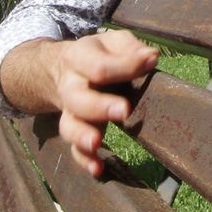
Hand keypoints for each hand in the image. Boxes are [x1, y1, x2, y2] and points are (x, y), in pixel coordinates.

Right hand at [1, 30, 158, 175]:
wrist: (62, 68)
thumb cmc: (99, 54)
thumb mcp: (112, 42)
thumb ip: (129, 47)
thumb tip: (150, 57)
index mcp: (79, 58)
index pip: (99, 66)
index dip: (125, 66)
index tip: (150, 62)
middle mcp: (70, 86)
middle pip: (78, 98)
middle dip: (100, 106)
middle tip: (123, 111)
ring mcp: (70, 111)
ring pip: (69, 126)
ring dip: (82, 136)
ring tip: (97, 143)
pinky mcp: (74, 129)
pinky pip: (74, 149)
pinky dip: (84, 160)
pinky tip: (98, 169)